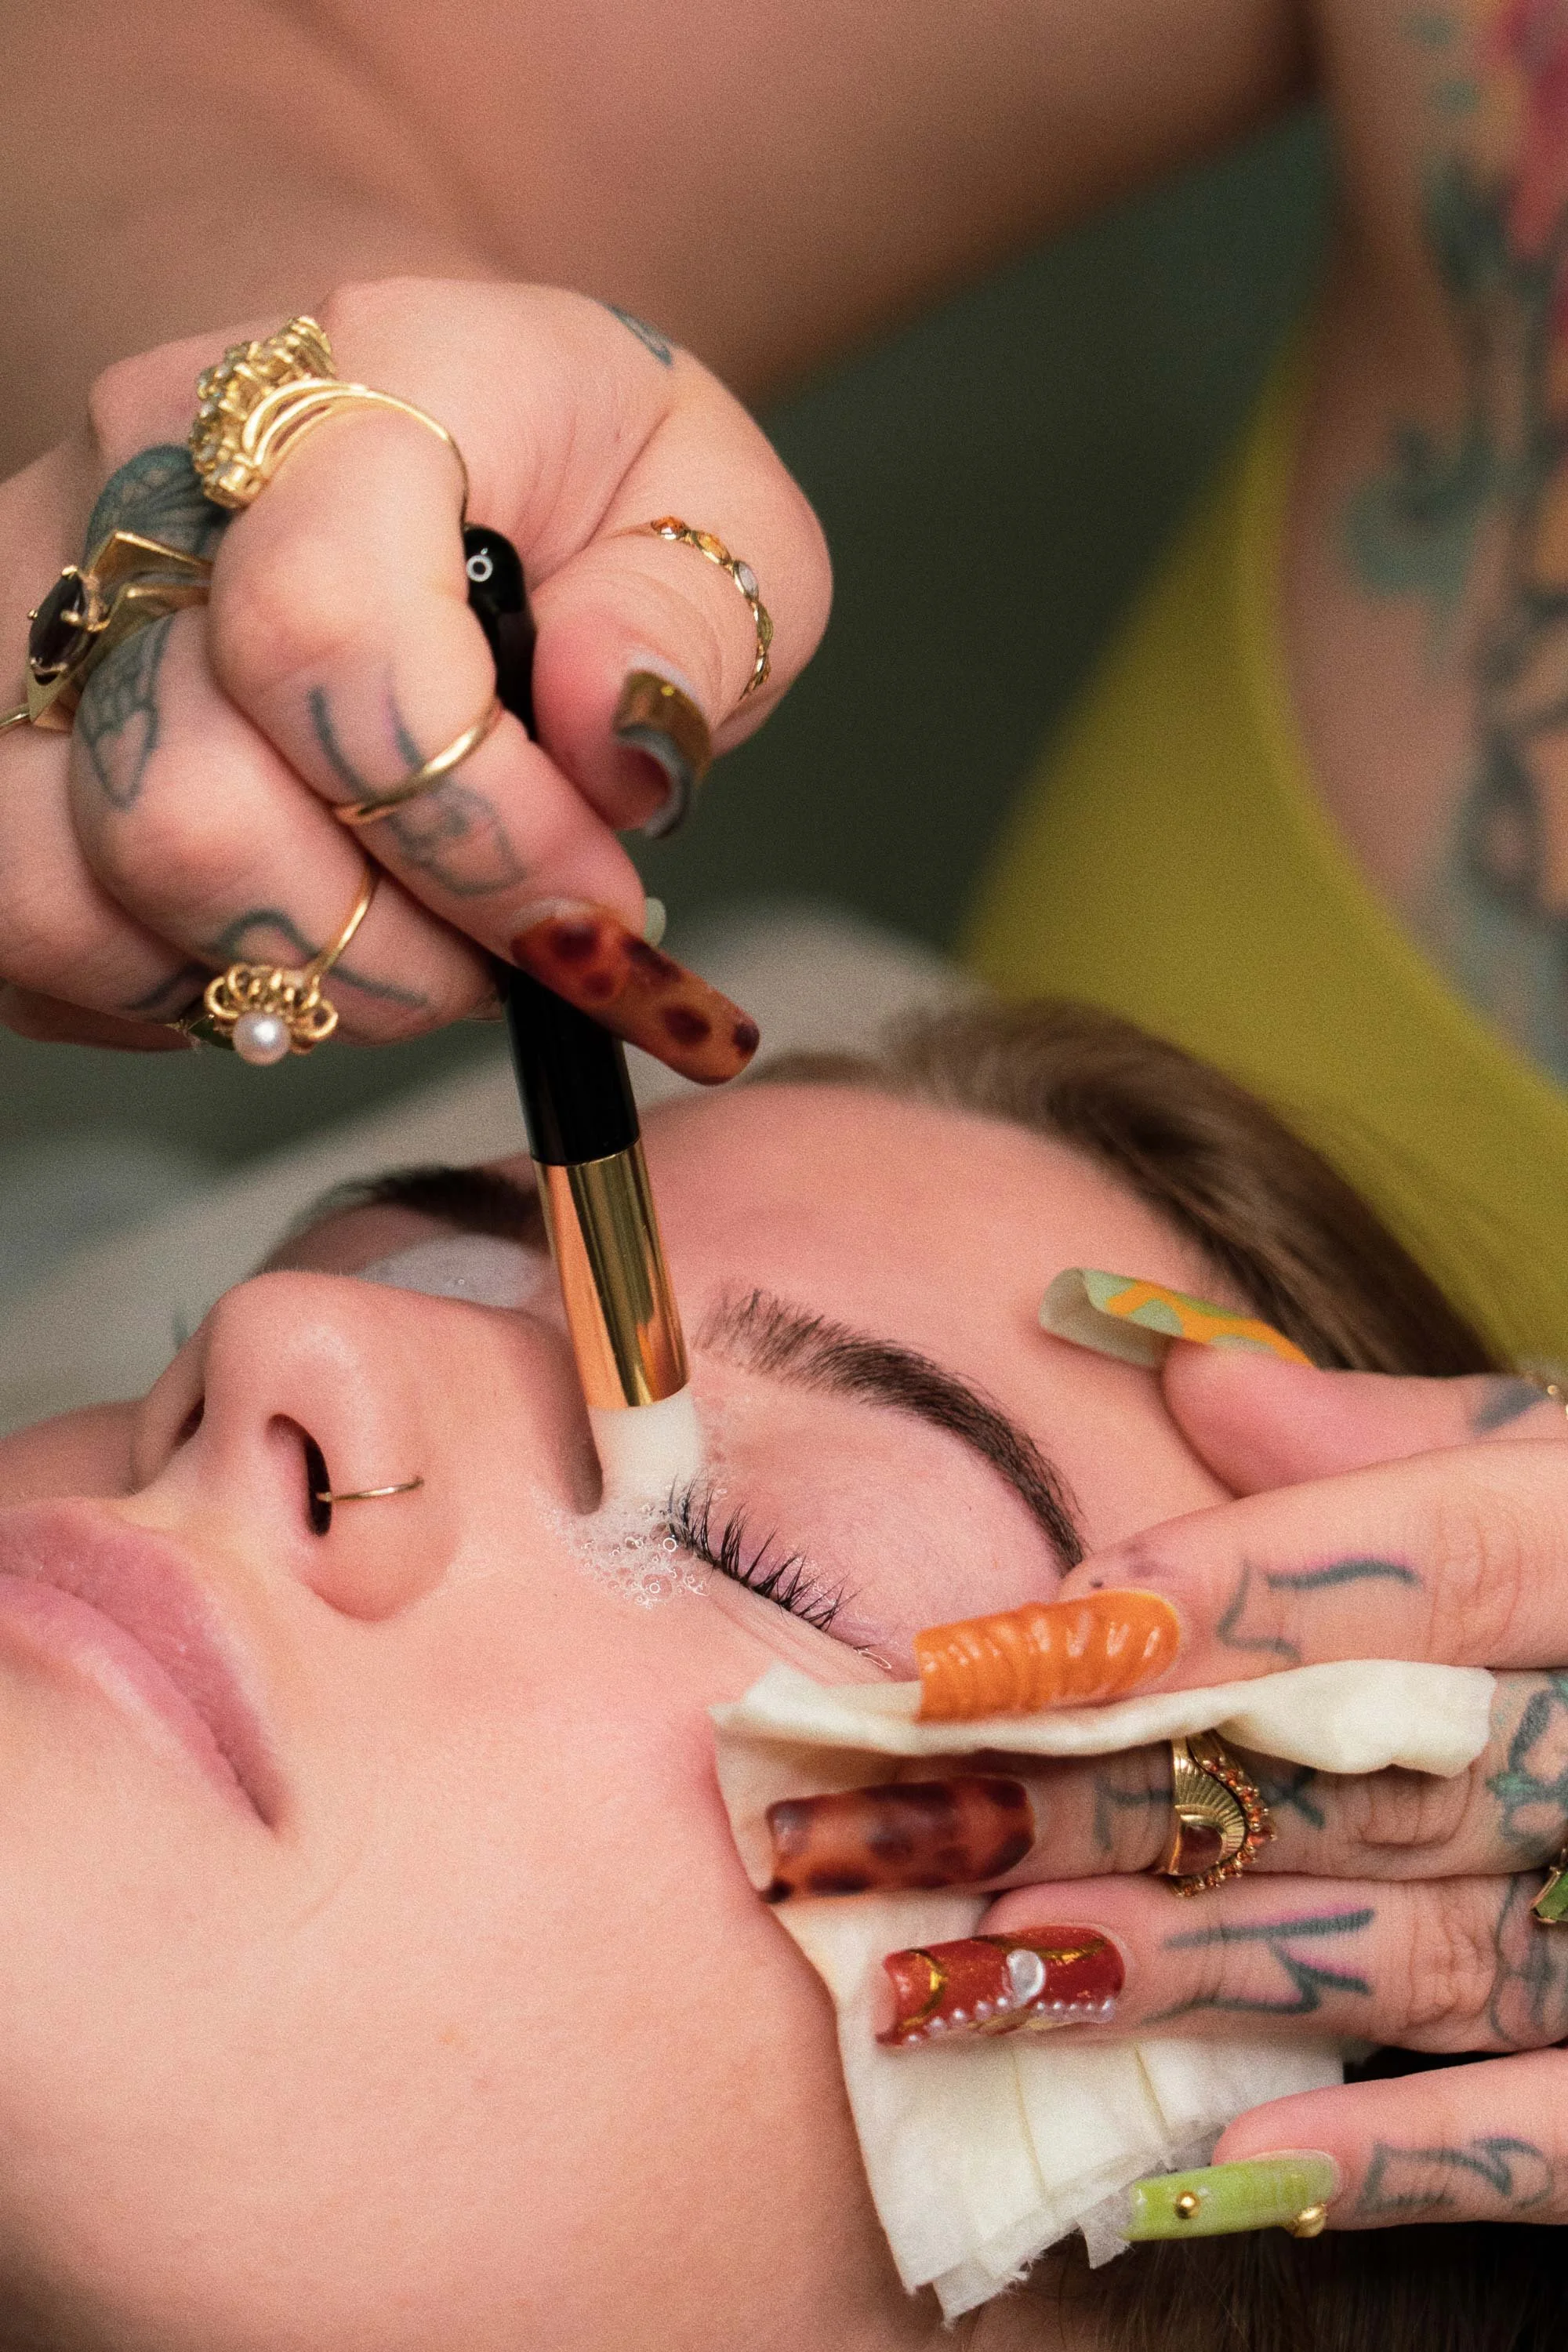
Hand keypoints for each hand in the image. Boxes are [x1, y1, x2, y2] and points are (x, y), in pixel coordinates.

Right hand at [0, 281, 827, 1059]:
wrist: (401, 414)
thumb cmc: (565, 475)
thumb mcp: (710, 502)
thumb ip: (694, 614)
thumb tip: (614, 735)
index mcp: (349, 384)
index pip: (324, 627)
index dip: (474, 827)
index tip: (593, 907)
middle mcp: (145, 486)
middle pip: (185, 804)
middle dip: (388, 951)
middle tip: (509, 948)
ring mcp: (37, 611)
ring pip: (59, 889)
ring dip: (271, 984)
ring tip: (405, 952)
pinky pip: (24, 935)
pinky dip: (175, 989)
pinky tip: (297, 933)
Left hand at [772, 1358, 1567, 2233]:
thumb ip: (1421, 1441)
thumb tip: (1189, 1377)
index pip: (1388, 1573)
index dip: (1174, 1611)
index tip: (959, 1659)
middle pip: (1355, 1763)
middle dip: (1107, 1792)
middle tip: (888, 1823)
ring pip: (1411, 1938)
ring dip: (1185, 1966)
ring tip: (969, 1971)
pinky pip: (1555, 2130)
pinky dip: (1391, 2155)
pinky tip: (1210, 2172)